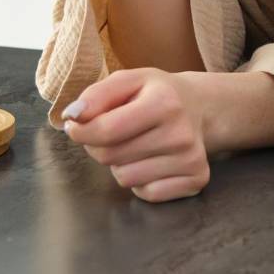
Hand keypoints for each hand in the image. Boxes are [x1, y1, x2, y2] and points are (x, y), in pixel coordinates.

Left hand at [62, 68, 210, 202]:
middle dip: (100, 146)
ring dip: (120, 164)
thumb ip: (96, 95)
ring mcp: (191, 159)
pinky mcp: (197, 180)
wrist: (201, 106)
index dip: (81, 131)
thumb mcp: (128, 80)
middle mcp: (181, 133)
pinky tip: (152, 160)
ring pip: (125, 179)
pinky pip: (146, 194)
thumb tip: (72, 117)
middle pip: (111, 157)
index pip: (106, 130)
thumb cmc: (156, 93)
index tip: (76, 126)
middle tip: (111, 133)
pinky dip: (140, 181)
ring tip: (136, 144)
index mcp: (164, 102)